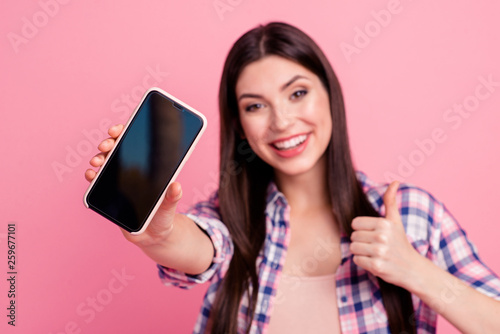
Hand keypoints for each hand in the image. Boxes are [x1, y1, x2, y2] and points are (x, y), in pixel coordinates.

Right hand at [84, 123, 181, 245]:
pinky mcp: (109, 195)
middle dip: (109, 143)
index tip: (118, 130)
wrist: (154, 236)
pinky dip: (92, 176)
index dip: (124, 133)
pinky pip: (98, 182)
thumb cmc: (164, 216)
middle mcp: (131, 171)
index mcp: (147, 168)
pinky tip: (91, 175)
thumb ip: (172, 198)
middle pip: (117, 150)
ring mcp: (119, 182)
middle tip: (107, 145)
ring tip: (98, 161)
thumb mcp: (170, 207)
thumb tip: (176, 186)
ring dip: (99, 158)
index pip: (134, 143)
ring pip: (105, 164)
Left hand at [350, 181, 420, 288]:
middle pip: (353, 236)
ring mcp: (379, 252)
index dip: (362, 229)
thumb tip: (395, 181)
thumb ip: (390, 201)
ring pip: (353, 248)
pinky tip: (375, 262)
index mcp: (384, 223)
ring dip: (361, 252)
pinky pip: (356, 260)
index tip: (374, 234)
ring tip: (375, 254)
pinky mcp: (376, 266)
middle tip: (376, 246)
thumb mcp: (396, 221)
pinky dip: (363, 262)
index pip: (355, 223)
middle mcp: (382, 236)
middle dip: (361, 241)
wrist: (413, 269)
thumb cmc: (400, 243)